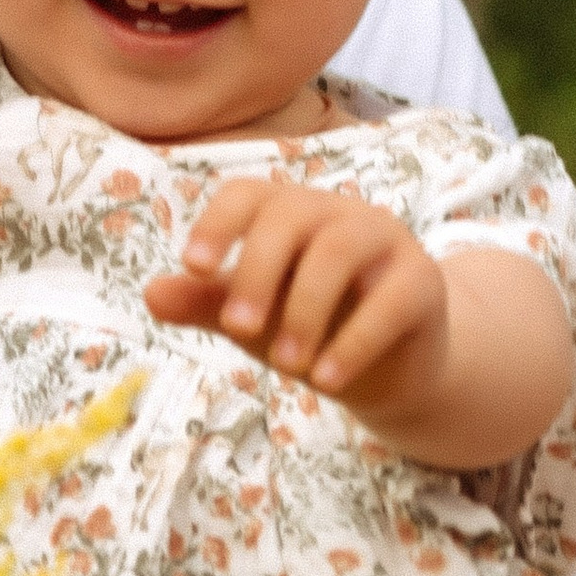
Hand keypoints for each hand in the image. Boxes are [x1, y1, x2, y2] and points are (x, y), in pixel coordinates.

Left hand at [146, 177, 448, 403]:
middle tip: (237, 329)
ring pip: (339, 251)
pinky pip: (391, 300)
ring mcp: (385, 241)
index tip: (194, 266)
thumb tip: (151, 294)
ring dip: (305, 310)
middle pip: (292, 218)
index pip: (248, 194)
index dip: (219, 223)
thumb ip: (206, 304)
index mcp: (289, 212)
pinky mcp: (423, 282)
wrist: (385, 369)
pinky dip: (354, 342)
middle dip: (258, 272)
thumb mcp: (253, 318)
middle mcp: (337, 214)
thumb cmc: (308, 328)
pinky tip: (324, 381)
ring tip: (284, 366)